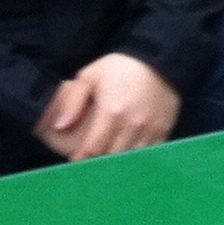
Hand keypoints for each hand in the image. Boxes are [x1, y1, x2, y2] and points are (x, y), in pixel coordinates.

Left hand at [34, 53, 181, 161]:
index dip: (81, 159)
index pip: (92, 149)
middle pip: (111, 157)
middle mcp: (132, 124)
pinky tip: (128, 156)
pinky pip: (148, 155)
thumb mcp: (89, 76)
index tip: (75, 161)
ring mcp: (150, 129)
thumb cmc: (119, 68)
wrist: (158, 61)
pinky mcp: (164, 131)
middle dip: (98, 162)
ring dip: (117, 163)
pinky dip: (137, 158)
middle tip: (89, 163)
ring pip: (130, 159)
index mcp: (111, 112)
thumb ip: (72, 101)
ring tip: (108, 161)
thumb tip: (59, 126)